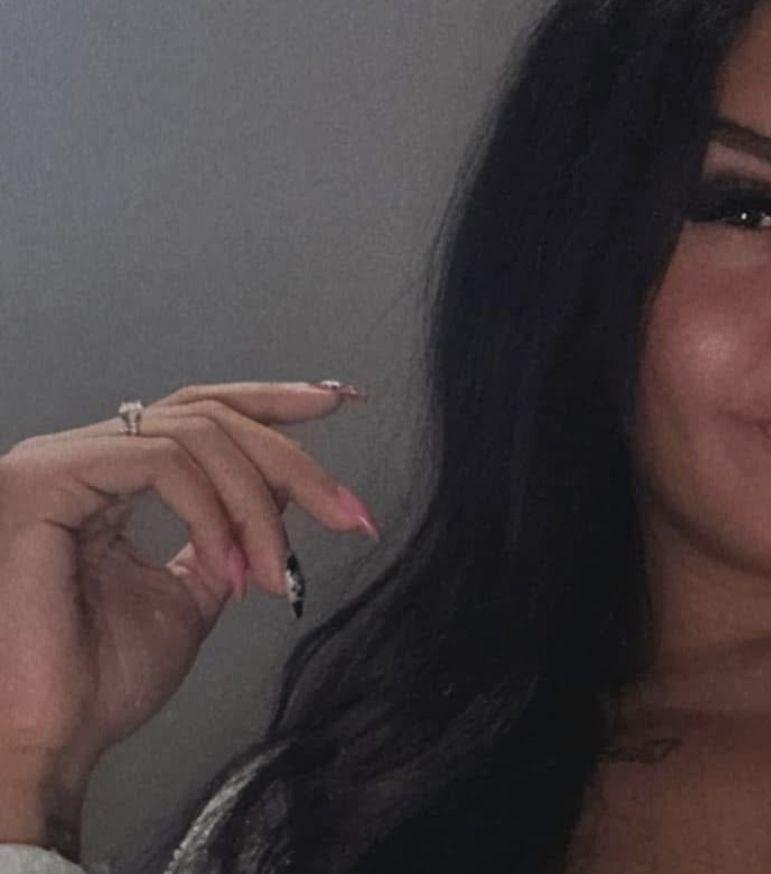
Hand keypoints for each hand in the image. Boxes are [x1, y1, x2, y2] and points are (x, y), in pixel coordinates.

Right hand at [0, 381, 376, 795]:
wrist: (48, 745)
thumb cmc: (100, 683)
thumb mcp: (195, 589)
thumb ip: (234, 532)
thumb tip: (287, 488)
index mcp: (105, 478)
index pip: (195, 412)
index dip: (268, 401)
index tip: (333, 404)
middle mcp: (78, 458)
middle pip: (207, 416)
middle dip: (289, 458)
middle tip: (346, 510)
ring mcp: (58, 463)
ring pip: (195, 435)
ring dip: (256, 501)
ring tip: (275, 567)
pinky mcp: (48, 480)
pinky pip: (163, 464)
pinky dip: (213, 510)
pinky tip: (229, 564)